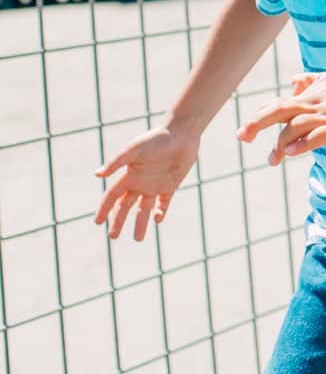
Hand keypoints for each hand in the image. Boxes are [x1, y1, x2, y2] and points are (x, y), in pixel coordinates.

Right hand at [95, 125, 200, 240]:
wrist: (181, 133)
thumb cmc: (156, 139)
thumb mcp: (134, 150)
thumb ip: (116, 162)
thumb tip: (97, 175)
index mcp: (129, 175)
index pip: (112, 197)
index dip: (104, 209)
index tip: (97, 222)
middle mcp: (140, 182)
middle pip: (126, 206)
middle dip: (118, 221)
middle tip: (113, 237)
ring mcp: (155, 185)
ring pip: (145, 209)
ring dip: (140, 223)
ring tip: (138, 239)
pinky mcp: (171, 185)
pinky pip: (164, 203)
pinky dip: (160, 212)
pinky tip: (157, 219)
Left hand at [237, 72, 325, 163]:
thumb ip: (310, 81)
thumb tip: (293, 80)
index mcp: (309, 97)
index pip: (278, 104)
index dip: (260, 116)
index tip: (246, 132)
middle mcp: (314, 105)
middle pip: (280, 110)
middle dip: (258, 123)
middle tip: (241, 136)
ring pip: (296, 126)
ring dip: (280, 143)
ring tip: (272, 160)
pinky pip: (318, 135)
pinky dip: (303, 144)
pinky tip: (292, 153)